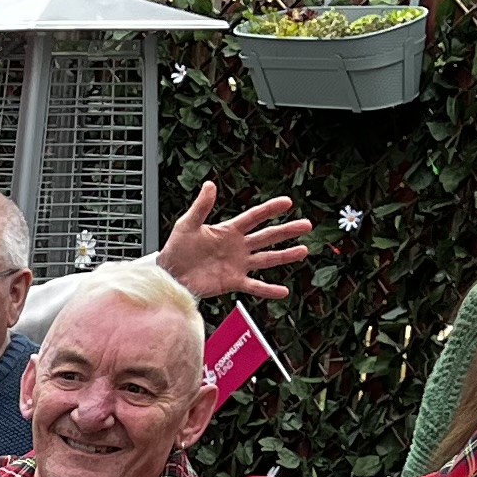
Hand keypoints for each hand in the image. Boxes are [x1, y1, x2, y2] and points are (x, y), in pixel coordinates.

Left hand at [161, 179, 312, 303]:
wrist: (170, 274)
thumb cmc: (177, 248)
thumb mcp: (188, 224)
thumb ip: (201, 206)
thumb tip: (210, 184)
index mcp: (229, 230)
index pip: (254, 217)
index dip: (270, 209)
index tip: (288, 202)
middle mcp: (238, 246)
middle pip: (267, 236)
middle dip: (287, 230)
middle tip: (306, 225)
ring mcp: (238, 264)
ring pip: (266, 259)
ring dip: (285, 255)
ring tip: (303, 251)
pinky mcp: (233, 282)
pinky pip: (254, 286)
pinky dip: (268, 290)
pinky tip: (283, 291)